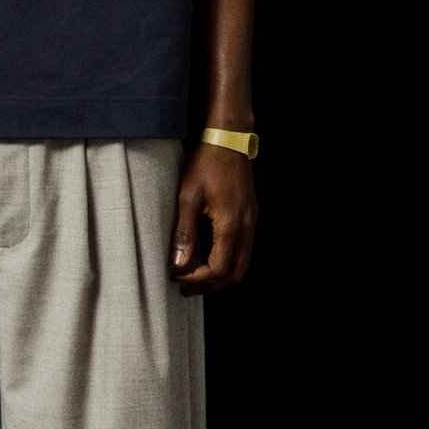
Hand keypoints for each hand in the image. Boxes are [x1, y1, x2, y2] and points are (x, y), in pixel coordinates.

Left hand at [169, 143, 255, 295]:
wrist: (229, 140)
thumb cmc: (206, 164)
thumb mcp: (187, 197)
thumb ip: (184, 233)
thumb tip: (178, 265)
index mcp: (230, 225)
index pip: (217, 269)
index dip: (197, 279)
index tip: (176, 276)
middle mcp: (246, 227)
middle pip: (234, 274)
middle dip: (210, 286)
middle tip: (185, 287)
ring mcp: (251, 222)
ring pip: (242, 264)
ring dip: (220, 276)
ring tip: (195, 278)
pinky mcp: (250, 216)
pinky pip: (244, 250)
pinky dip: (228, 263)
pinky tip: (209, 259)